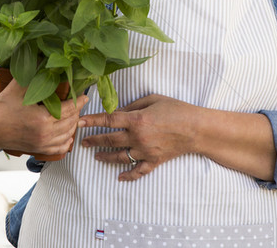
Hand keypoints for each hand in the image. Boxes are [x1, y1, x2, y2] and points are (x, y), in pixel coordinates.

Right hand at [0, 78, 87, 155]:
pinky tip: (68, 135)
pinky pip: (58, 149)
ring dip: (73, 125)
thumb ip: (34, 73)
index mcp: (42, 118)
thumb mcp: (18, 87)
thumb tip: (45, 58)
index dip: (79, 102)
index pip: (69, 109)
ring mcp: (41, 144)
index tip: (85, 96)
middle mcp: (44, 134)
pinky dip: (66, 142)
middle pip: (70, 122)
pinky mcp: (37, 149)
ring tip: (74, 115)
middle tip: (79, 103)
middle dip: (77, 112)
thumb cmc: (3, 105)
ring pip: (66, 136)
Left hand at [79, 94, 197, 181]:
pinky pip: (138, 171)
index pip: (108, 120)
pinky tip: (119, 177)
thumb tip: (118, 111)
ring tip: (97, 156)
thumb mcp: (153, 99)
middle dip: (94, 140)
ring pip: (119, 157)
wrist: (196, 129)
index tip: (80, 122)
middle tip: (83, 142)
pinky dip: (128, 176)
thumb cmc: (176, 109)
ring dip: (106, 157)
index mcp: (136, 119)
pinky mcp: (154, 161)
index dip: (92, 121)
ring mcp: (145, 151)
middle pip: (109, 140)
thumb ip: (133, 105)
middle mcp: (137, 137)